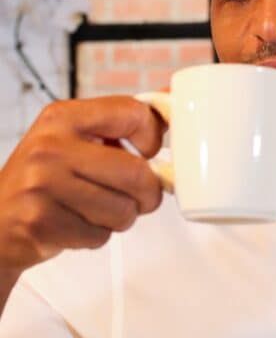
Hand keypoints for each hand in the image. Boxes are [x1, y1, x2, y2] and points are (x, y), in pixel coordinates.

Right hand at [0, 98, 164, 279]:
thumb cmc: (45, 179)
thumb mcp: (73, 138)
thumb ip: (119, 123)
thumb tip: (172, 100)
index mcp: (62, 116)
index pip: (133, 113)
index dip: (153, 137)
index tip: (148, 151)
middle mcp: (49, 146)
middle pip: (136, 172)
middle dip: (146, 193)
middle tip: (137, 195)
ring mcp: (42, 184)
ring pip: (123, 210)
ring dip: (120, 218)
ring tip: (97, 209)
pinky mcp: (40, 222)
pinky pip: (100, 235)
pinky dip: (96, 236)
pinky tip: (76, 224)